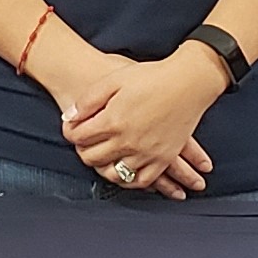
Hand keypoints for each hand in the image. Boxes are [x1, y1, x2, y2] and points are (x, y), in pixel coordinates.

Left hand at [61, 44, 223, 197]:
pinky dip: (129, 181)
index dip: (70, 132)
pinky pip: (142, 181)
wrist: (189, 82)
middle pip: (92, 158)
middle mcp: (128, 142)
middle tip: (84, 142)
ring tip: (101, 156)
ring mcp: (147, 153)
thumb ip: (88, 100)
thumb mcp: (114, 80)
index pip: (79, 138)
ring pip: (114, 174)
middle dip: (83, 150)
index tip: (72, 128)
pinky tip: (124, 173)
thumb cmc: (151, 76)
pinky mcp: (164, 158)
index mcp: (113, 121)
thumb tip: (68, 117)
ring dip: (102, 167)